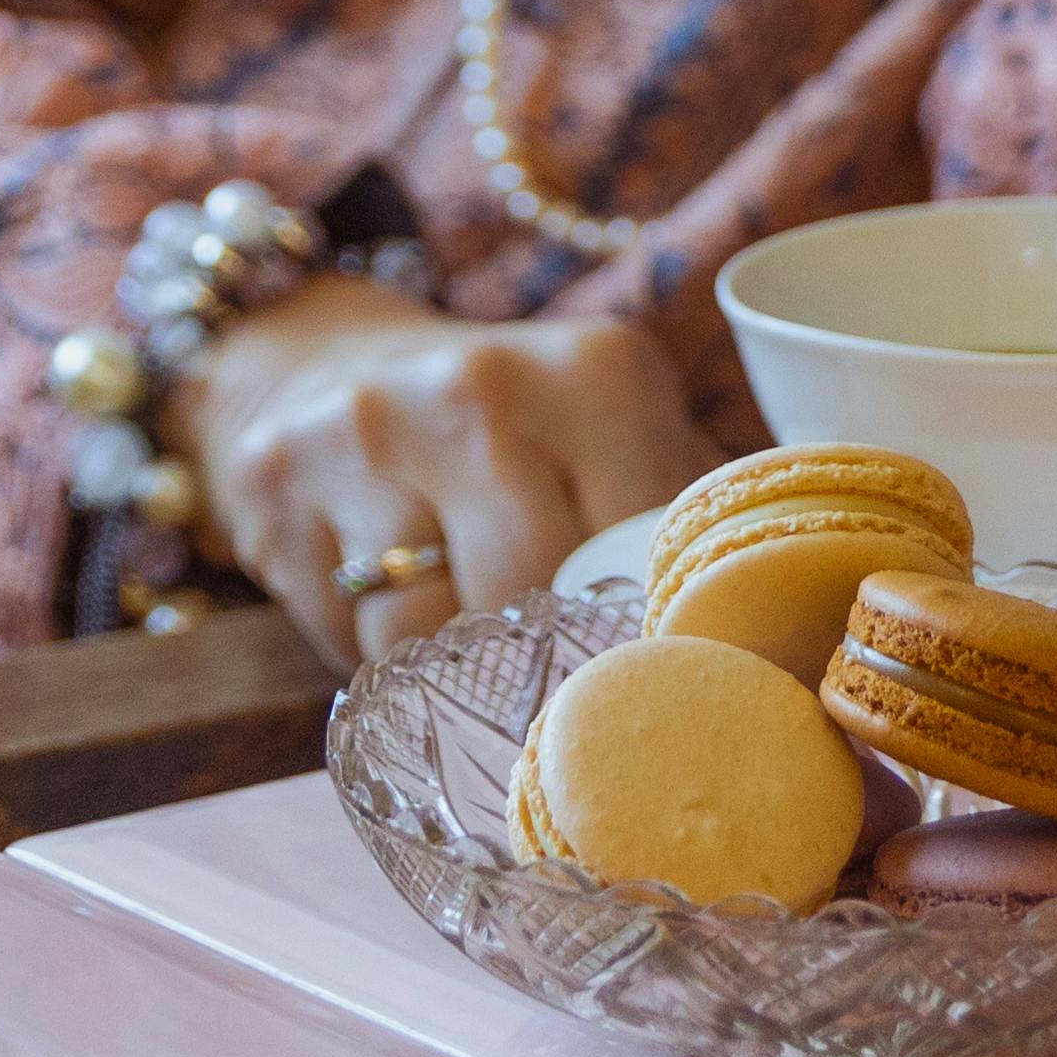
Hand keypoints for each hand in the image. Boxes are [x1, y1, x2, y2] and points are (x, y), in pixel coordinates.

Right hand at [167, 283, 708, 668]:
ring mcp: (368, 434)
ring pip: (431, 633)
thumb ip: (682, 512)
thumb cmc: (505, 428)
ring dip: (459, 671)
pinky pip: (347, 637)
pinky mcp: (278, 489)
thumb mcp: (610, 431)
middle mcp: (479, 389)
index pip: (642, 543)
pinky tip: (396, 616)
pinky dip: (380, 656)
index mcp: (595, 372)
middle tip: (567, 689)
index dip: (652, 626)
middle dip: (552, 659)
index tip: (660, 673)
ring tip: (478, 652)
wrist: (325, 368)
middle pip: (534, 592)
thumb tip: (777, 626)